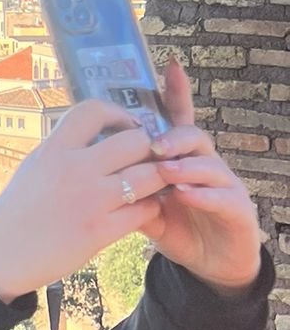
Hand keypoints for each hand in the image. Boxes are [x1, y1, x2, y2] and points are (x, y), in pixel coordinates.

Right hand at [0, 98, 168, 301]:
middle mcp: (73, 169)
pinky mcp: (100, 231)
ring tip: (150, 183)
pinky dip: (149, 207)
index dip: (118, 113)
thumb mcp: (35, 167)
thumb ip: (63, 149)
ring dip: (156, 178)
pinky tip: (141, 208)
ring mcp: (89, 200)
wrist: (1, 254)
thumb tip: (93, 134)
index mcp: (53, 149)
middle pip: (135, 140)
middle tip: (146, 158)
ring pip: (149, 175)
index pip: (93, 110)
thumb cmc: (18, 210)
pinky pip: (145, 210)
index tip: (125, 125)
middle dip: (147, 148)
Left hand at [140, 61, 264, 287]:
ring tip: (166, 170)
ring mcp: (225, 187)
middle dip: (173, 136)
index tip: (169, 65)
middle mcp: (205, 166)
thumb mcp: (145, 206)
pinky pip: (224, 198)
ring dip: (186, 166)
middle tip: (152, 144)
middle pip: (193, 137)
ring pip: (211, 165)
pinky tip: (185, 194)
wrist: (209, 264)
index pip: (178, 122)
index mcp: (182, 159)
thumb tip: (91, 164)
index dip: (177, 93)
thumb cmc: (176, 227)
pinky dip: (203, 195)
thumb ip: (127, 185)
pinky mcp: (238, 211)